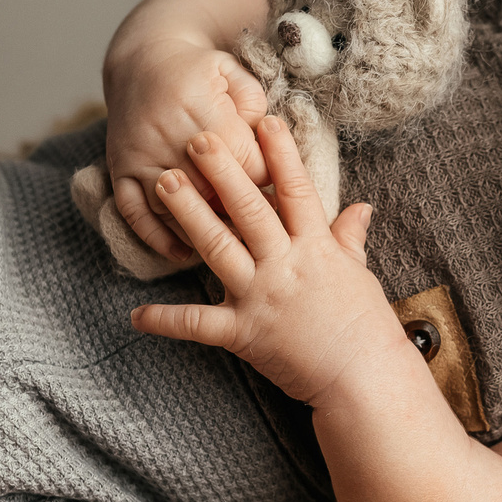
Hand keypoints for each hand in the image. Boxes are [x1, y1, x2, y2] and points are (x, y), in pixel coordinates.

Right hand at [101, 36, 268, 267]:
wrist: (142, 60)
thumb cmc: (201, 71)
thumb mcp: (235, 74)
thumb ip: (257, 107)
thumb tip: (268, 147)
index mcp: (203, 112)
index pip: (248, 167)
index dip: (269, 186)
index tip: (281, 198)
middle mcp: (168, 137)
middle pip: (214, 195)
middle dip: (242, 216)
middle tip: (265, 233)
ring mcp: (140, 156)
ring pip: (175, 210)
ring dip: (204, 233)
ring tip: (233, 250)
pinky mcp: (119, 169)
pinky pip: (134, 214)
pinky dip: (157, 238)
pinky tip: (184, 252)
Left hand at [128, 117, 401, 404]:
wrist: (364, 380)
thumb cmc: (366, 329)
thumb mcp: (360, 275)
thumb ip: (350, 239)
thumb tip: (361, 208)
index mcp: (316, 248)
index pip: (296, 191)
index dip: (280, 154)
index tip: (264, 120)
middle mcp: (285, 265)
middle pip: (249, 209)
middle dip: (222, 171)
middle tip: (195, 138)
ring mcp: (261, 298)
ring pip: (218, 247)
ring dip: (188, 213)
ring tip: (163, 183)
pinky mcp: (243, 334)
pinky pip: (198, 325)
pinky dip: (165, 322)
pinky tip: (135, 315)